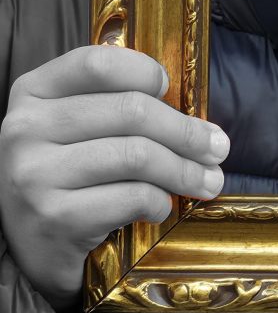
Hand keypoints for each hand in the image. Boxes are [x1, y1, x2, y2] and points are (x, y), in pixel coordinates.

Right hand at [0, 45, 228, 308]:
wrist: (25, 247)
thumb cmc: (62, 177)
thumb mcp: (70, 129)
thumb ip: (111, 103)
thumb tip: (192, 110)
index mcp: (32, 92)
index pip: (98, 64)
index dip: (144, 71)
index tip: (171, 88)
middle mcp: (25, 128)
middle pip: (131, 111)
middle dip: (187, 131)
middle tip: (217, 148)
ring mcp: (36, 174)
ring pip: (137, 155)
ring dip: (185, 170)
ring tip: (207, 181)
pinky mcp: (54, 217)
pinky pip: (131, 197)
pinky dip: (159, 202)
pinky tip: (162, 207)